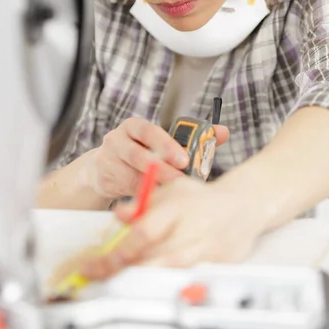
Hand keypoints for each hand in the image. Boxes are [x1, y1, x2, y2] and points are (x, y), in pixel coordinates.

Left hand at [81, 170, 263, 279]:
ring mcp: (206, 251)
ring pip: (168, 273)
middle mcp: (192, 230)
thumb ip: (143, 203)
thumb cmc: (201, 199)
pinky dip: (162, 283)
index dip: (117, 251)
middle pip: (153, 259)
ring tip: (115, 279)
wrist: (243, 206)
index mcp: (179, 207)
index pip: (144, 233)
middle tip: (95, 274)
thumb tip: (118, 215)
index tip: (93, 261)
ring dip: (139, 278)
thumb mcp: (171, 191)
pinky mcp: (216, 266)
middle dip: (120, 269)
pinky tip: (145, 283)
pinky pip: (184, 279)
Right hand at [84, 118, 228, 199]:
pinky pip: (126, 189)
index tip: (184, 159)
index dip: (166, 145)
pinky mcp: (104, 179)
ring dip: (152, 185)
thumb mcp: (162, 142)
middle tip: (181, 181)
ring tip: (172, 194)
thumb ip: (193, 138)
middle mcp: (117, 139)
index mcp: (134, 126)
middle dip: (161, 169)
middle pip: (138, 154)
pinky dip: (142, 195)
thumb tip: (224, 132)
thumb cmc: (142, 153)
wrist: (104, 169)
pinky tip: (156, 202)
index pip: (149, 131)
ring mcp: (108, 159)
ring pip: (131, 174)